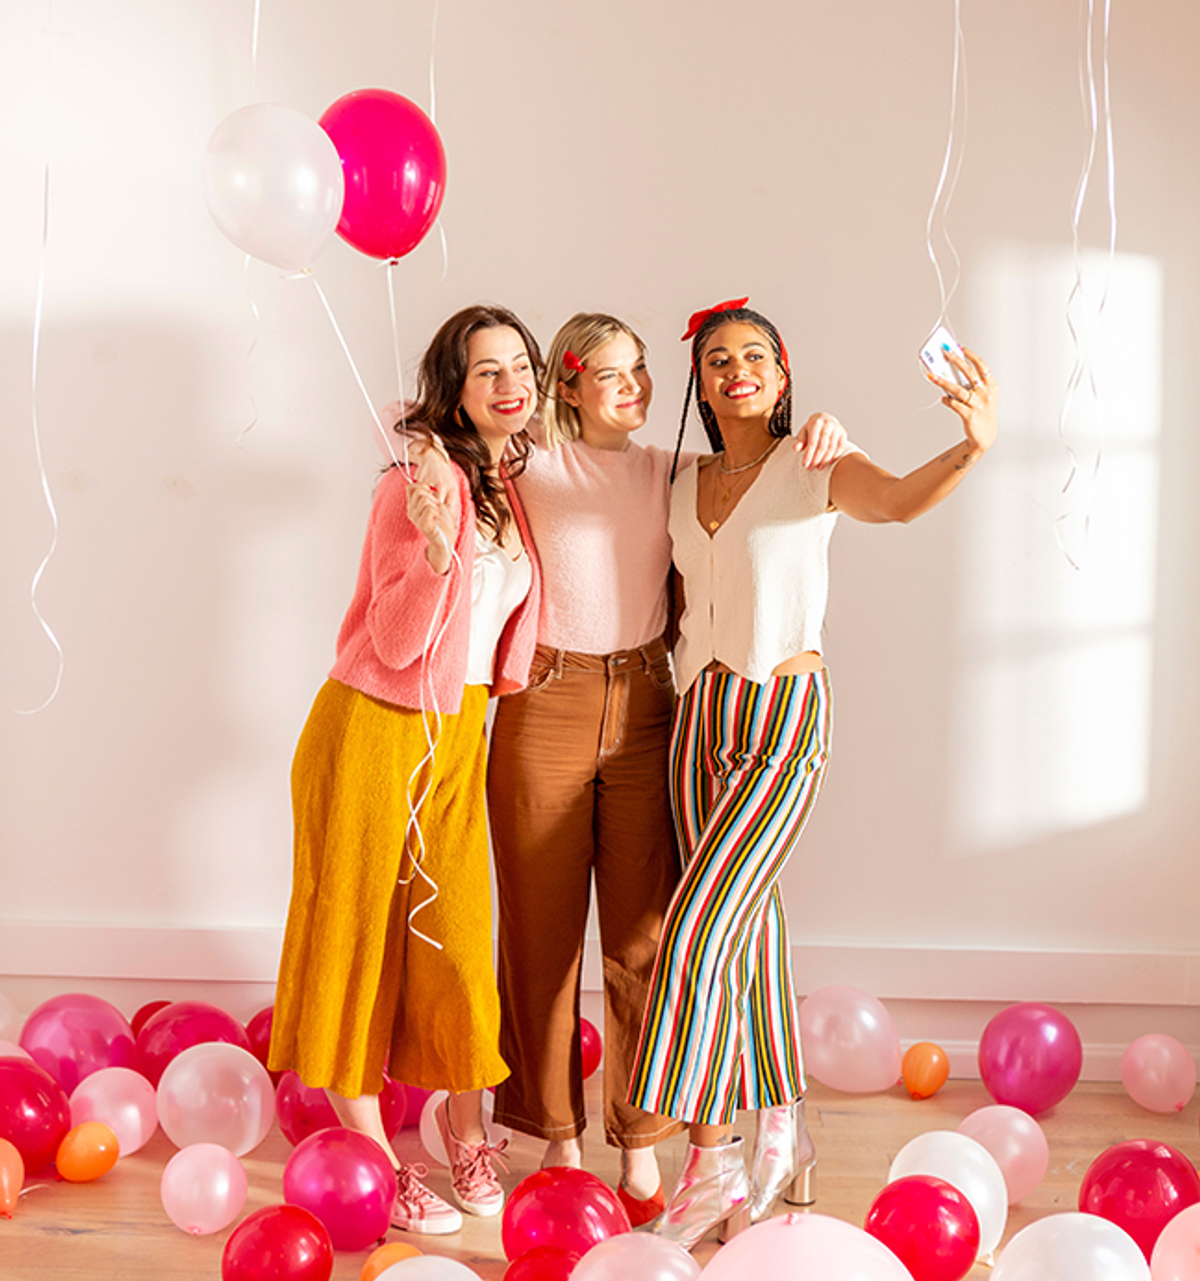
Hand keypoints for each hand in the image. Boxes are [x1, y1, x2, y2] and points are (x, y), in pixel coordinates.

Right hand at [406, 448, 459, 572]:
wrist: (445, 540)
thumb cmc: (443, 522)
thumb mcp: (436, 505)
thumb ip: (428, 495)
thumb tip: (424, 482)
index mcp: (412, 507)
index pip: (411, 487)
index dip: (421, 485)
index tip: (430, 491)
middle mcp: (411, 512)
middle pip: (419, 491)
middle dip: (432, 496)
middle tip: (437, 506)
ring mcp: (416, 519)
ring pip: (424, 499)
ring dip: (435, 504)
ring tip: (438, 514)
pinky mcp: (423, 525)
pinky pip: (429, 509)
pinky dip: (437, 511)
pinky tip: (437, 518)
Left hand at [793, 411, 848, 468]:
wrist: (824, 419)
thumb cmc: (812, 428)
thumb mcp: (804, 433)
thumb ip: (800, 441)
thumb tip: (796, 448)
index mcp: (816, 423)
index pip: (812, 442)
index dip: (808, 455)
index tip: (805, 465)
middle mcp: (828, 424)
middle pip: (823, 446)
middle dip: (816, 459)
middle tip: (810, 468)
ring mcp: (837, 429)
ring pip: (832, 448)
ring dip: (825, 461)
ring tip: (818, 468)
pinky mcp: (843, 433)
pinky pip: (840, 448)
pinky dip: (834, 457)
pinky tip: (828, 463)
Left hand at [927, 346, 997, 455]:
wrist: (984, 438)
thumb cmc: (982, 415)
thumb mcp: (983, 398)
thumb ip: (971, 386)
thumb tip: (951, 373)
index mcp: (991, 387)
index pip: (981, 366)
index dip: (970, 355)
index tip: (959, 348)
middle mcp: (986, 394)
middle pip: (969, 372)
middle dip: (955, 359)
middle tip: (944, 352)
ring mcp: (978, 404)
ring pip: (957, 389)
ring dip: (943, 381)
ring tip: (932, 376)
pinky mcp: (969, 415)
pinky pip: (954, 404)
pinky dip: (947, 401)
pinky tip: (942, 399)